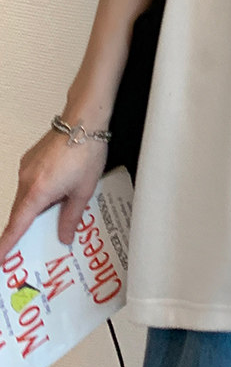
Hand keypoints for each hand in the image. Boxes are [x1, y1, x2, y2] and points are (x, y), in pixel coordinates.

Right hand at [0, 127, 107, 260]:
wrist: (83, 121)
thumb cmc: (86, 153)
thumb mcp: (84, 191)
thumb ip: (71, 216)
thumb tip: (64, 237)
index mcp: (38, 192)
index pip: (17, 225)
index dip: (6, 244)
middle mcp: (26, 180)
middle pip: (20, 212)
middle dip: (23, 229)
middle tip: (27, 245)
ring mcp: (26, 168)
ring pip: (25, 197)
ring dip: (33, 209)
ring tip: (51, 217)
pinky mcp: (30, 159)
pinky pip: (29, 183)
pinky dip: (37, 194)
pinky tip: (54, 193)